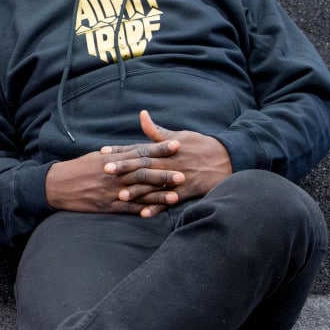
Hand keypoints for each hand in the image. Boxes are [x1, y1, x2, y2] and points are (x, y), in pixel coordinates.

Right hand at [46, 148, 182, 215]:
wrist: (57, 185)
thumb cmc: (77, 169)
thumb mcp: (96, 157)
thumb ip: (117, 154)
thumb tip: (134, 149)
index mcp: (113, 159)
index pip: (140, 152)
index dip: (159, 149)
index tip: (176, 145)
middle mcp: (114, 175)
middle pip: (143, 173)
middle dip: (164, 173)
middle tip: (183, 173)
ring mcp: (111, 191)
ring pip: (139, 192)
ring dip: (158, 194)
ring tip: (176, 196)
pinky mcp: (106, 205)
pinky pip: (127, 209)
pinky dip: (141, 210)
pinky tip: (155, 212)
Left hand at [98, 110, 232, 215]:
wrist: (227, 159)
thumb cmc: (200, 145)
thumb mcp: (178, 135)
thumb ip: (156, 131)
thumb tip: (142, 115)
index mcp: (164, 150)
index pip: (138, 149)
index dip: (120, 150)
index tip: (102, 152)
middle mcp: (168, 163)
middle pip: (142, 166)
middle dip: (124, 169)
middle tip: (105, 171)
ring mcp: (177, 178)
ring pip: (153, 185)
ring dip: (137, 191)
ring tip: (120, 196)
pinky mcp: (186, 191)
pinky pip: (169, 201)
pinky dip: (157, 207)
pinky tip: (143, 214)